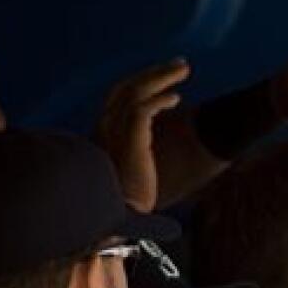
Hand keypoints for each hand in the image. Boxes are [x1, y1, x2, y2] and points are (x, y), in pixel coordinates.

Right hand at [96, 59, 189, 211]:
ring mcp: (113, 133)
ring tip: (184, 70)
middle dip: (154, 73)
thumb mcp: (130, 172)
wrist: (116, 223)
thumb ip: (136, 153)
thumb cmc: (124, 204)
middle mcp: (104, 128)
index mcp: (103, 133)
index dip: (142, 84)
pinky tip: (176, 99)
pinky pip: (142, 110)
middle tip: (181, 64)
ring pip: (135, 92)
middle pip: (126, 87)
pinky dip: (159, 100)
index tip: (164, 81)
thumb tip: (152, 148)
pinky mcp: (129, 143)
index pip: (119, 96)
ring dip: (161, 77)